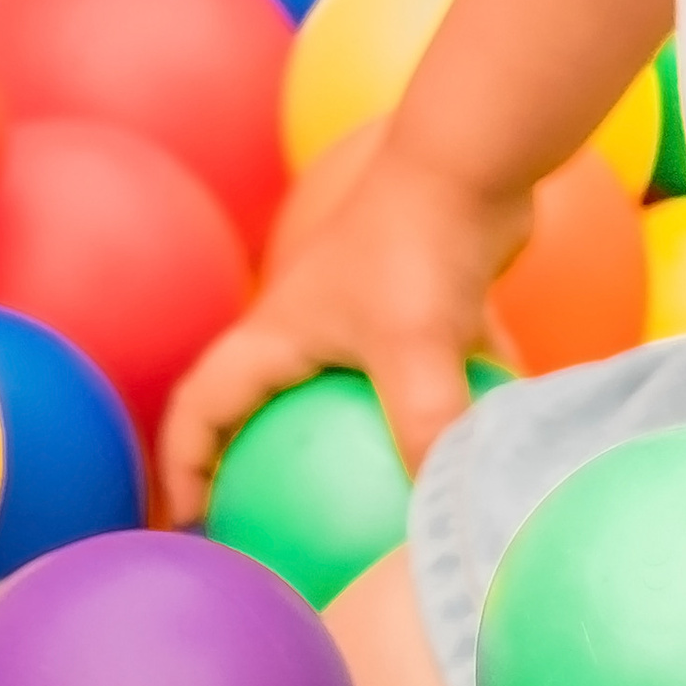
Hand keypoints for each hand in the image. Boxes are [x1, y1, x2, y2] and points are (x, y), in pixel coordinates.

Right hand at [157, 146, 530, 523]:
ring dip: (371, 438)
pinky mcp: (432, 297)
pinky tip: (502, 442)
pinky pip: (442, 364)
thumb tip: (442, 516)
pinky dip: (464, 396)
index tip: (193, 528)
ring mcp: (373, 308)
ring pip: (360, 390)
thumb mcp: (417, 349)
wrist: (472, 154)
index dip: (183, 469)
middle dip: (265, 468)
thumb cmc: (419, 244)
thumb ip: (425, 430)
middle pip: (269, 407)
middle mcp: (313, 324)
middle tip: (285, 531)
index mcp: (276, 337)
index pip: (201, 410)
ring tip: (395, 503)